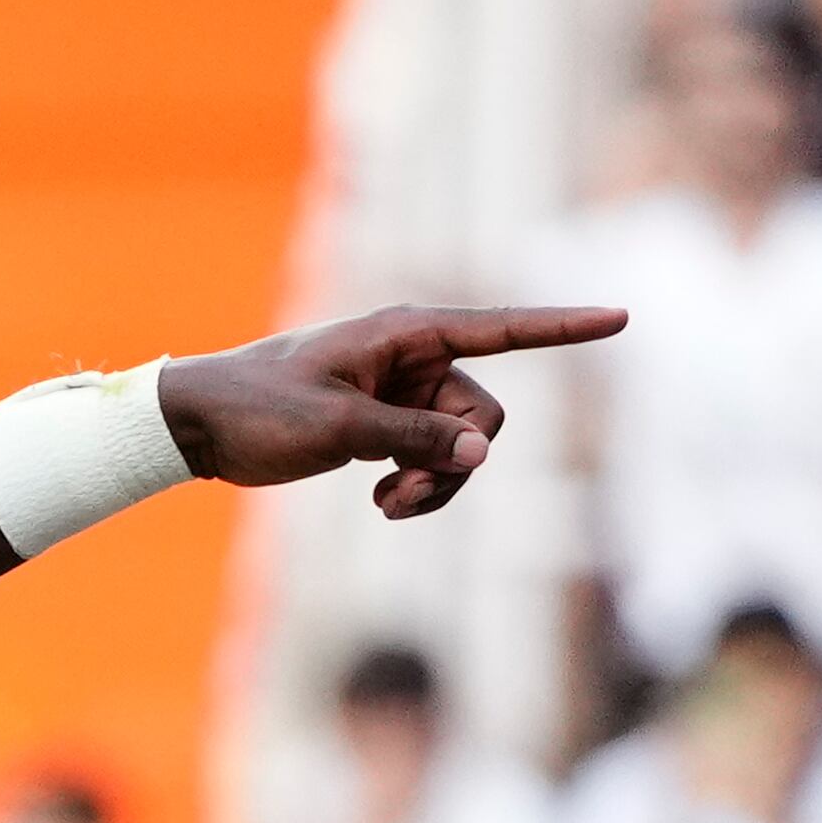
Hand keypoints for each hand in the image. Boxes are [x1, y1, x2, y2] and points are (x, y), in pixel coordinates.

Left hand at [158, 304, 625, 522]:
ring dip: (434, 484)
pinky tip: (378, 499)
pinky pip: (434, 459)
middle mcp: (415, 357)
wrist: (200, 425)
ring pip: (461, 446)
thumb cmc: (260, 409)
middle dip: (456, 464)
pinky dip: (417, 486)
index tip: (621, 317)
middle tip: (397, 499)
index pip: (503, 328)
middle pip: (484, 416)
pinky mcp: (388, 424)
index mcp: (407, 334)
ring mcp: (404, 392)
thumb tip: (481, 453)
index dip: (564, 327)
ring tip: (384, 505)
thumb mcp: (339, 427)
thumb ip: (415, 436)